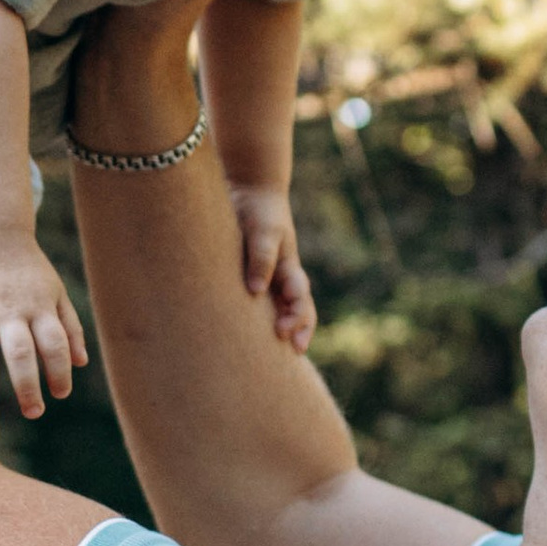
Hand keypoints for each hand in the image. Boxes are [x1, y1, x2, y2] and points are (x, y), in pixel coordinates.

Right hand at [0, 229, 88, 423]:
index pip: (54, 343)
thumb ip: (69, 328)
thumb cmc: (28, 270)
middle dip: (26, 385)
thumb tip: (81, 364)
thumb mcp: (56, 292)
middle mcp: (8, 311)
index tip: (60, 393)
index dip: (60, 370)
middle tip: (33, 412)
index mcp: (37, 308)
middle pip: (19, 351)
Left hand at [230, 182, 314, 354]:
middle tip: (294, 349)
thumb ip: (261, 258)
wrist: (250, 193)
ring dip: (283, 329)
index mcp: (290, 270)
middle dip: (299, 330)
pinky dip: (258, 323)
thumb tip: (256, 291)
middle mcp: (283, 279)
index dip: (295, 318)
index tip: (282, 332)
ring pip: (281, 311)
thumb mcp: (263, 232)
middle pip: (299, 310)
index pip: (300, 300)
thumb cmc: (259, 213)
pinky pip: (259, 306)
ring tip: (276, 353)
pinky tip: (246, 340)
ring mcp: (269, 281)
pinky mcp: (251, 279)